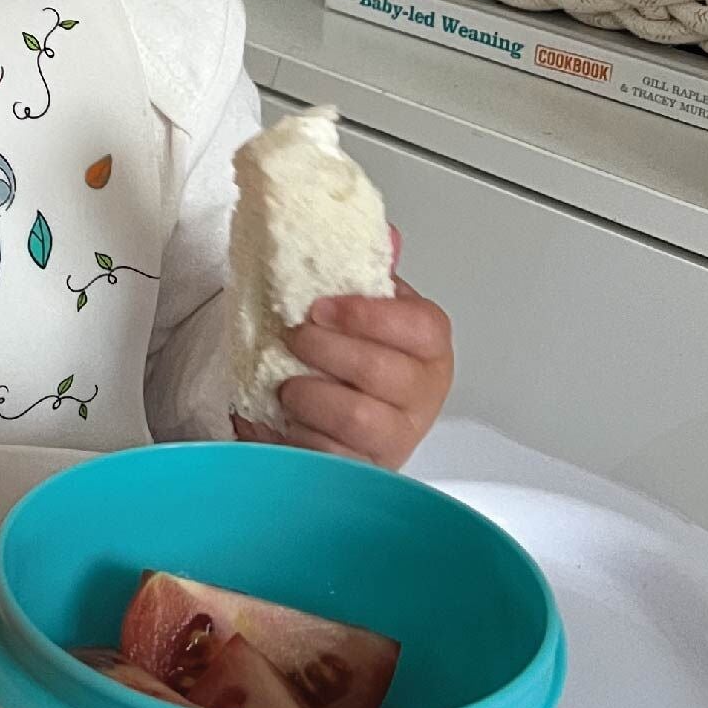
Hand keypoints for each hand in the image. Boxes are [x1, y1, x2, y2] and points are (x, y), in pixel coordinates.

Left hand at [233, 231, 452, 470]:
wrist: (345, 417)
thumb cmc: (358, 358)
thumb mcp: (366, 308)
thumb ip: (371, 271)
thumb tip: (383, 235)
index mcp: (429, 346)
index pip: (420, 327)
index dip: (368, 315)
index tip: (321, 307)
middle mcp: (421, 395)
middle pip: (382, 373)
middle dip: (326, 350)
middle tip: (293, 337)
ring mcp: (395, 438)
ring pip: (357, 420)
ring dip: (310, 396)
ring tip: (288, 384)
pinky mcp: (363, 472)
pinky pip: (329, 458)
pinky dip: (293, 437)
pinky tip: (279, 419)